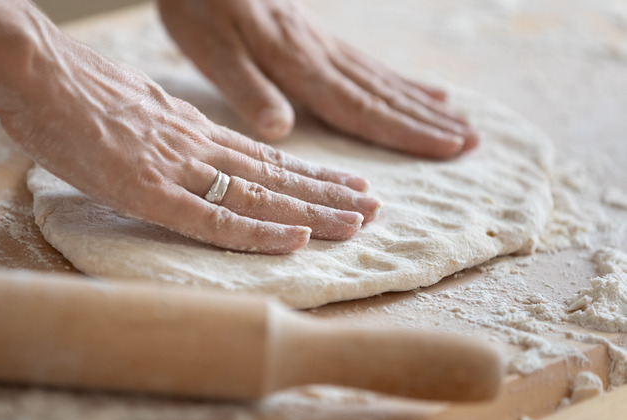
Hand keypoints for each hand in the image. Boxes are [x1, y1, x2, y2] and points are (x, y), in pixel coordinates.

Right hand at [0, 34, 379, 253]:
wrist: (36, 71)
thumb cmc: (72, 88)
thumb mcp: (133, 104)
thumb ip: (162, 127)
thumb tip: (172, 142)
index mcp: (191, 128)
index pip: (261, 157)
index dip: (305, 174)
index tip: (342, 184)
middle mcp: (196, 145)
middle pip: (273, 175)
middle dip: (326, 193)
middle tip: (373, 208)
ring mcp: (176, 166)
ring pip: (259, 194)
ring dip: (311, 211)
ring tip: (357, 222)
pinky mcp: (148, 188)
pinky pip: (211, 217)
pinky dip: (257, 231)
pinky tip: (294, 239)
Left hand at [158, 0, 478, 156]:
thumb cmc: (203, 7)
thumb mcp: (213, 52)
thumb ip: (249, 90)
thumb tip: (282, 130)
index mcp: (298, 64)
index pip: (359, 106)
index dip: (402, 131)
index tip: (444, 148)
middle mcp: (321, 55)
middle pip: (382, 95)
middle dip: (426, 122)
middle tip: (472, 142)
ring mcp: (324, 45)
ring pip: (382, 81)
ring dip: (422, 104)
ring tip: (461, 122)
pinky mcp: (318, 40)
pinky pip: (369, 66)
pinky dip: (401, 82)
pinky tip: (425, 90)